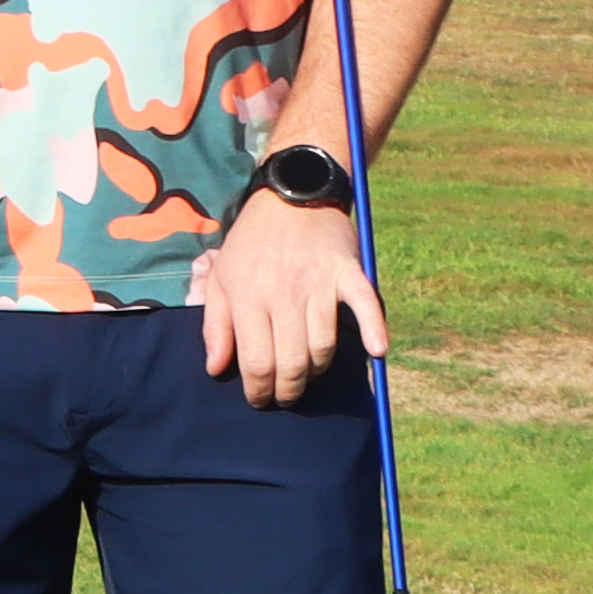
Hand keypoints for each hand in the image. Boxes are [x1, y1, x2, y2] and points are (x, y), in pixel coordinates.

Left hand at [204, 181, 386, 410]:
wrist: (290, 195)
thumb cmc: (251, 242)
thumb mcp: (220, 278)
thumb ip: (216, 325)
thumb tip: (216, 369)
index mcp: (250, 296)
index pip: (257, 361)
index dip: (259, 389)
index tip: (260, 398)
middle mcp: (284, 293)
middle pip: (292, 362)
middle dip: (289, 390)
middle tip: (285, 396)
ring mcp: (319, 282)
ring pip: (323, 346)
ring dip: (318, 370)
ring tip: (308, 374)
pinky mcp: (348, 272)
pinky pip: (366, 305)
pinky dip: (374, 329)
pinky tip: (377, 351)